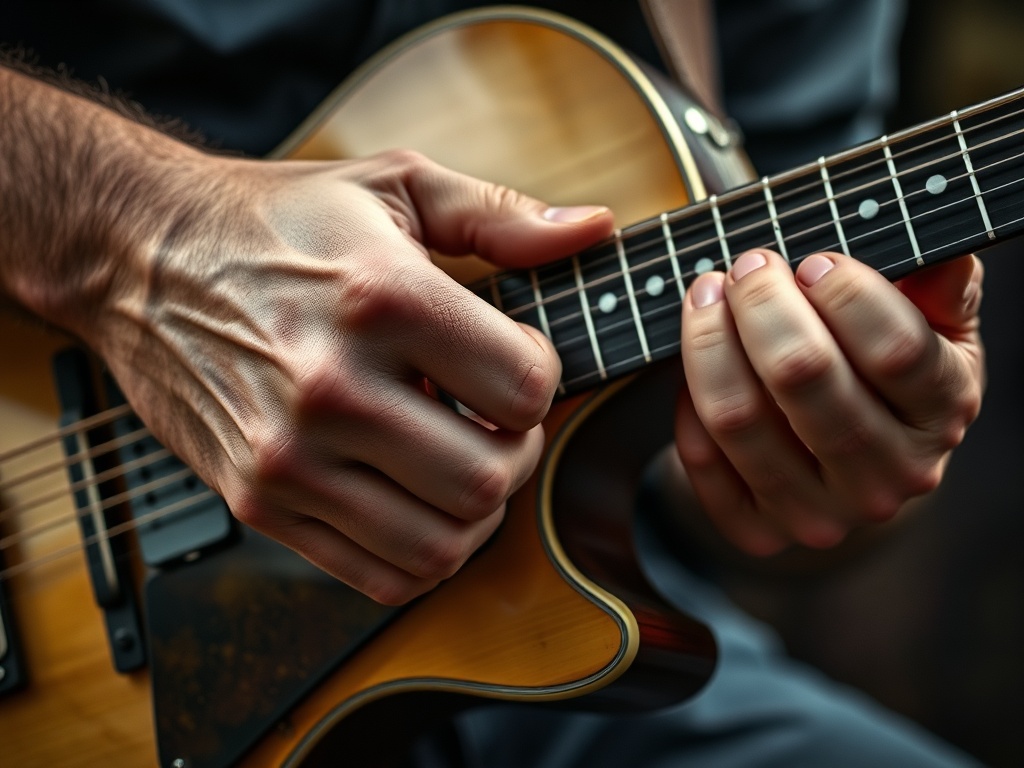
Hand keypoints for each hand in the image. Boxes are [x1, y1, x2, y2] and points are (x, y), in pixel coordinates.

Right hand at [82, 149, 612, 603]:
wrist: (142, 254)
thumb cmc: (276, 220)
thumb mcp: (393, 186)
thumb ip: (501, 215)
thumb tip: (593, 229)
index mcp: (381, 297)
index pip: (523, 387)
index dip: (541, 377)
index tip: (514, 359)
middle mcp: (332, 386)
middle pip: (488, 478)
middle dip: (517, 453)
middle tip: (495, 419)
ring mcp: (289, 457)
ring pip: (441, 544)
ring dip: (475, 510)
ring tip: (458, 458)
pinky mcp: (259, 501)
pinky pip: (378, 574)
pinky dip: (423, 553)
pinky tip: (418, 499)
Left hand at [675, 249, 983, 554]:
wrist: (848, 466)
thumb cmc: (885, 375)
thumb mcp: (935, 327)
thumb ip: (942, 287)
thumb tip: (944, 260)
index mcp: (942, 411)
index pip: (895, 348)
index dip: (846, 294)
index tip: (811, 262)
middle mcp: (888, 475)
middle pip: (803, 375)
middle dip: (761, 305)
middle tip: (746, 266)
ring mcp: (822, 513)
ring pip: (739, 418)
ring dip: (709, 344)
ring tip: (706, 296)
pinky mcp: (759, 530)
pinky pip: (702, 460)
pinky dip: (686, 404)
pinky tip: (696, 366)